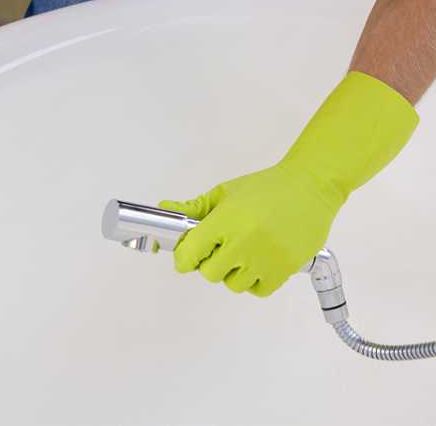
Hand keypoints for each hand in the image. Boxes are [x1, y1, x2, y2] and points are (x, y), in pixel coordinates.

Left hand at [160, 71, 418, 297]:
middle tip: (221, 248)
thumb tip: (164, 209)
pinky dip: (254, 281)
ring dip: (233, 273)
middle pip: (210, 274)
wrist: (311, 186)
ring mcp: (266, 259)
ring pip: (233, 285)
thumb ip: (194, 207)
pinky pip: (258, 291)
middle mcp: (244, 243)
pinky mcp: (285, 270)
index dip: (185, 257)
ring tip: (243, 253)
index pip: (191, 254)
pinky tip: (258, 262)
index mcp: (225, 221)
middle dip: (210, 262)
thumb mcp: (225, 192)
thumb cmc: (265, 187)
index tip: (188, 254)